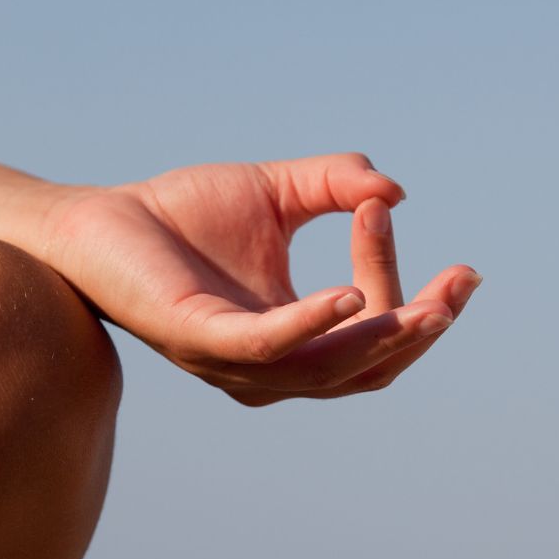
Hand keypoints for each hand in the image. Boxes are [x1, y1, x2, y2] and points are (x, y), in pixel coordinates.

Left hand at [43, 153, 478, 403]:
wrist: (99, 219)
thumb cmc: (179, 215)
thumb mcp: (273, 192)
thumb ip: (333, 184)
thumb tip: (394, 193)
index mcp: (288, 335)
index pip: (370, 330)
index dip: (406, 291)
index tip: (401, 224)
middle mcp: (264, 362)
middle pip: (363, 372)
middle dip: (419, 335)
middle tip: (460, 287)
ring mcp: (229, 358)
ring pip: (325, 373)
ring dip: (382, 339)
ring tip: (427, 305)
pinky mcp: (196, 339)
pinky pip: (264, 348)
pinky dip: (312, 326)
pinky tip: (351, 295)